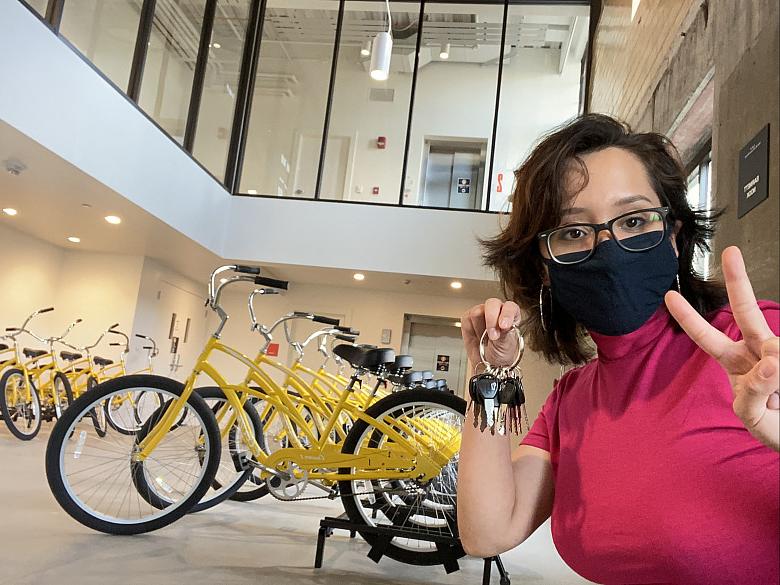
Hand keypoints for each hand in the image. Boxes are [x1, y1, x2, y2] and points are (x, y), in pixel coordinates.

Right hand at [462, 299, 521, 368]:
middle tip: (492, 336)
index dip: (506, 314)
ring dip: (480, 328)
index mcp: (511, 316)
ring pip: (477, 311)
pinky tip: (477, 336)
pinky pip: (467, 318)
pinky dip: (471, 330)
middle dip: (491, 319)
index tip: (503, 326)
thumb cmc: (501, 354)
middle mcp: (497, 312)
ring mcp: (482, 314)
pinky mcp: (469, 318)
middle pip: (492, 304)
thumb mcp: (506, 346)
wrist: (487, 365)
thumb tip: (501, 324)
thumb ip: (505, 333)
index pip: (510, 307)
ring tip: (485, 339)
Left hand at [665, 246, 779, 450]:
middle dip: (738, 280)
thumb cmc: (774, 426)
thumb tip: (770, 362)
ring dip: (775, 380)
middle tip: (730, 252)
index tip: (669, 295)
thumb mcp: (751, 415)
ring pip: (775, 352)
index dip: (687, 317)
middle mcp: (758, 350)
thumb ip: (754, 392)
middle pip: (745, 311)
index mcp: (734, 361)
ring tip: (779, 401)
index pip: (706, 336)